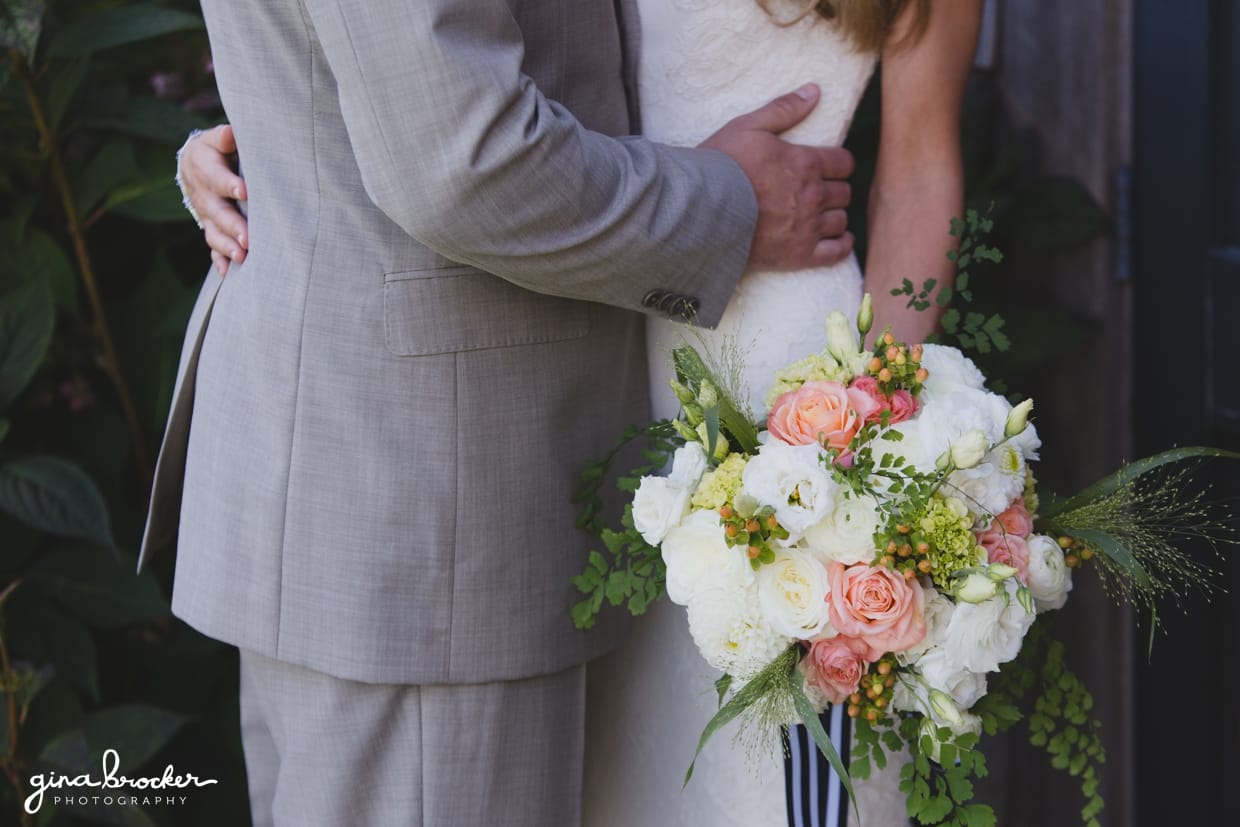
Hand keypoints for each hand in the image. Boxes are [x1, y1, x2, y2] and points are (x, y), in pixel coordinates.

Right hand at [178, 125, 248, 275]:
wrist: (194, 166)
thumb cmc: (216, 150)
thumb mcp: (216, 139)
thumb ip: (224, 138)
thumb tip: (231, 134)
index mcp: (205, 169)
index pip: (216, 178)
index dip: (229, 185)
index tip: (244, 192)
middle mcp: (204, 195)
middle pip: (217, 212)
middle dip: (232, 226)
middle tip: (248, 239)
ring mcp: (206, 215)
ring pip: (214, 233)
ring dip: (227, 247)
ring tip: (242, 257)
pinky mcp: (210, 228)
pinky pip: (213, 247)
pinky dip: (220, 261)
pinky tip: (230, 273)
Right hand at [700, 84, 854, 270]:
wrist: (700, 211)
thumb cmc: (721, 166)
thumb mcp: (748, 127)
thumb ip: (784, 109)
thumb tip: (815, 91)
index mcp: (805, 163)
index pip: (844, 163)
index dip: (838, 163)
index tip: (828, 167)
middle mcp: (813, 195)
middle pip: (844, 193)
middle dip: (834, 190)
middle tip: (818, 192)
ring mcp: (807, 227)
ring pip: (841, 220)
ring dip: (833, 216)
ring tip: (820, 216)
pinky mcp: (799, 255)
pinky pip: (836, 252)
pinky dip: (841, 246)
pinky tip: (836, 240)